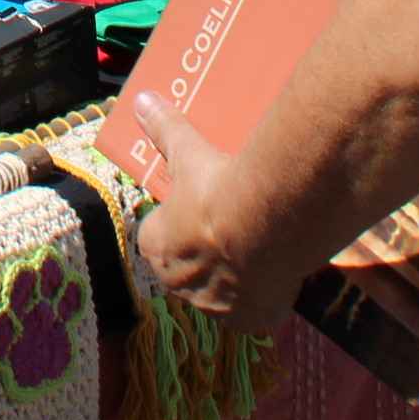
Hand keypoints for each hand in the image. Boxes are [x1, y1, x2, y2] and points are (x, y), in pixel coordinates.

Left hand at [127, 97, 315, 325]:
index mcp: (156, 249)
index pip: (157, 240)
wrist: (265, 222)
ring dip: (234, 277)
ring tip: (257, 247)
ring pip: (222, 294)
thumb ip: (164, 128)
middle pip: (188, 270)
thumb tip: (140, 101)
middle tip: (230, 226)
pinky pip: (257, 311)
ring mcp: (217, 307)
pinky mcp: (253, 319)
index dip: (176, 225)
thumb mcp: (187, 151)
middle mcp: (180, 286)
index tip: (196, 208)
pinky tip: (278, 274)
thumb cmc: (216, 187)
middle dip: (204, 254)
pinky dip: (266, 298)